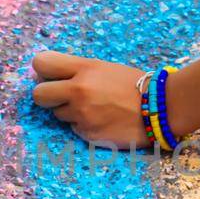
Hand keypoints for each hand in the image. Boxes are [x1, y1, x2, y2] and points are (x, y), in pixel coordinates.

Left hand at [30, 51, 148, 147]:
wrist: (161, 108)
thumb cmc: (134, 84)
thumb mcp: (104, 68)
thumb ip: (78, 71)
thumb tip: (50, 77)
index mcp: (84, 69)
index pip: (41, 63)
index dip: (42, 71)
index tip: (50, 76)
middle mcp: (78, 91)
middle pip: (38, 95)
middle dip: (47, 96)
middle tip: (61, 97)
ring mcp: (82, 115)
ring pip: (57, 115)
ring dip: (70, 112)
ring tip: (94, 108)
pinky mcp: (88, 134)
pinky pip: (74, 129)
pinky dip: (84, 126)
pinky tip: (103, 121)